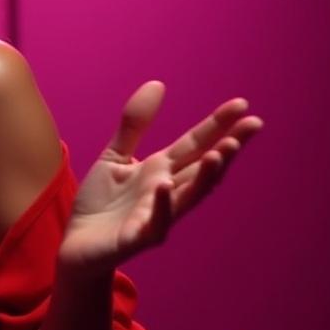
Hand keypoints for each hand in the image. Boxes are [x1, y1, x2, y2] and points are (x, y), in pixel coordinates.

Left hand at [58, 81, 263, 276]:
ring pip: (189, 196)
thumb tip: (158, 83)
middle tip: (253, 125)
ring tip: (221, 152)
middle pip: (203, 168)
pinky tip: (165, 185)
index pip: (195, 144)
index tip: (242, 104)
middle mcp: (165, 192)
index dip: (217, 125)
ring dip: (207, 176)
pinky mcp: (137, 238)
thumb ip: (134, 124)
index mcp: (160, 170)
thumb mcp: (115, 157)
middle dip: (228, 148)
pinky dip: (163, 205)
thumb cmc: (100, 204)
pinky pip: (156, 223)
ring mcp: (156, 216)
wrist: (76, 246)